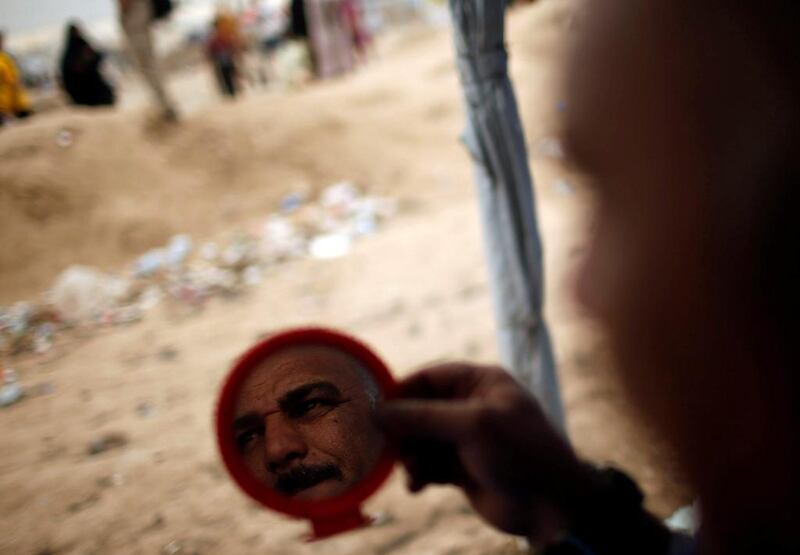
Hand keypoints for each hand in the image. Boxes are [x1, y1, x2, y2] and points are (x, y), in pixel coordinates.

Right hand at [378, 363, 594, 544]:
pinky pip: (428, 464)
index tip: (375, 411)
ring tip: (414, 472)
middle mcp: (470, 406)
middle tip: (392, 450)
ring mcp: (465, 438)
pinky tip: (418, 486)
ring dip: (410, 456)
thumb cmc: (520, 453)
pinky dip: (419, 473)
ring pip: (420, 440)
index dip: (401, 392)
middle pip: (419, 410)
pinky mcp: (461, 467)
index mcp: (480, 382)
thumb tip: (377, 410)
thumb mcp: (472, 425)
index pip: (429, 377)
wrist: (551, 506)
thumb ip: (423, 416)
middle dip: (404, 431)